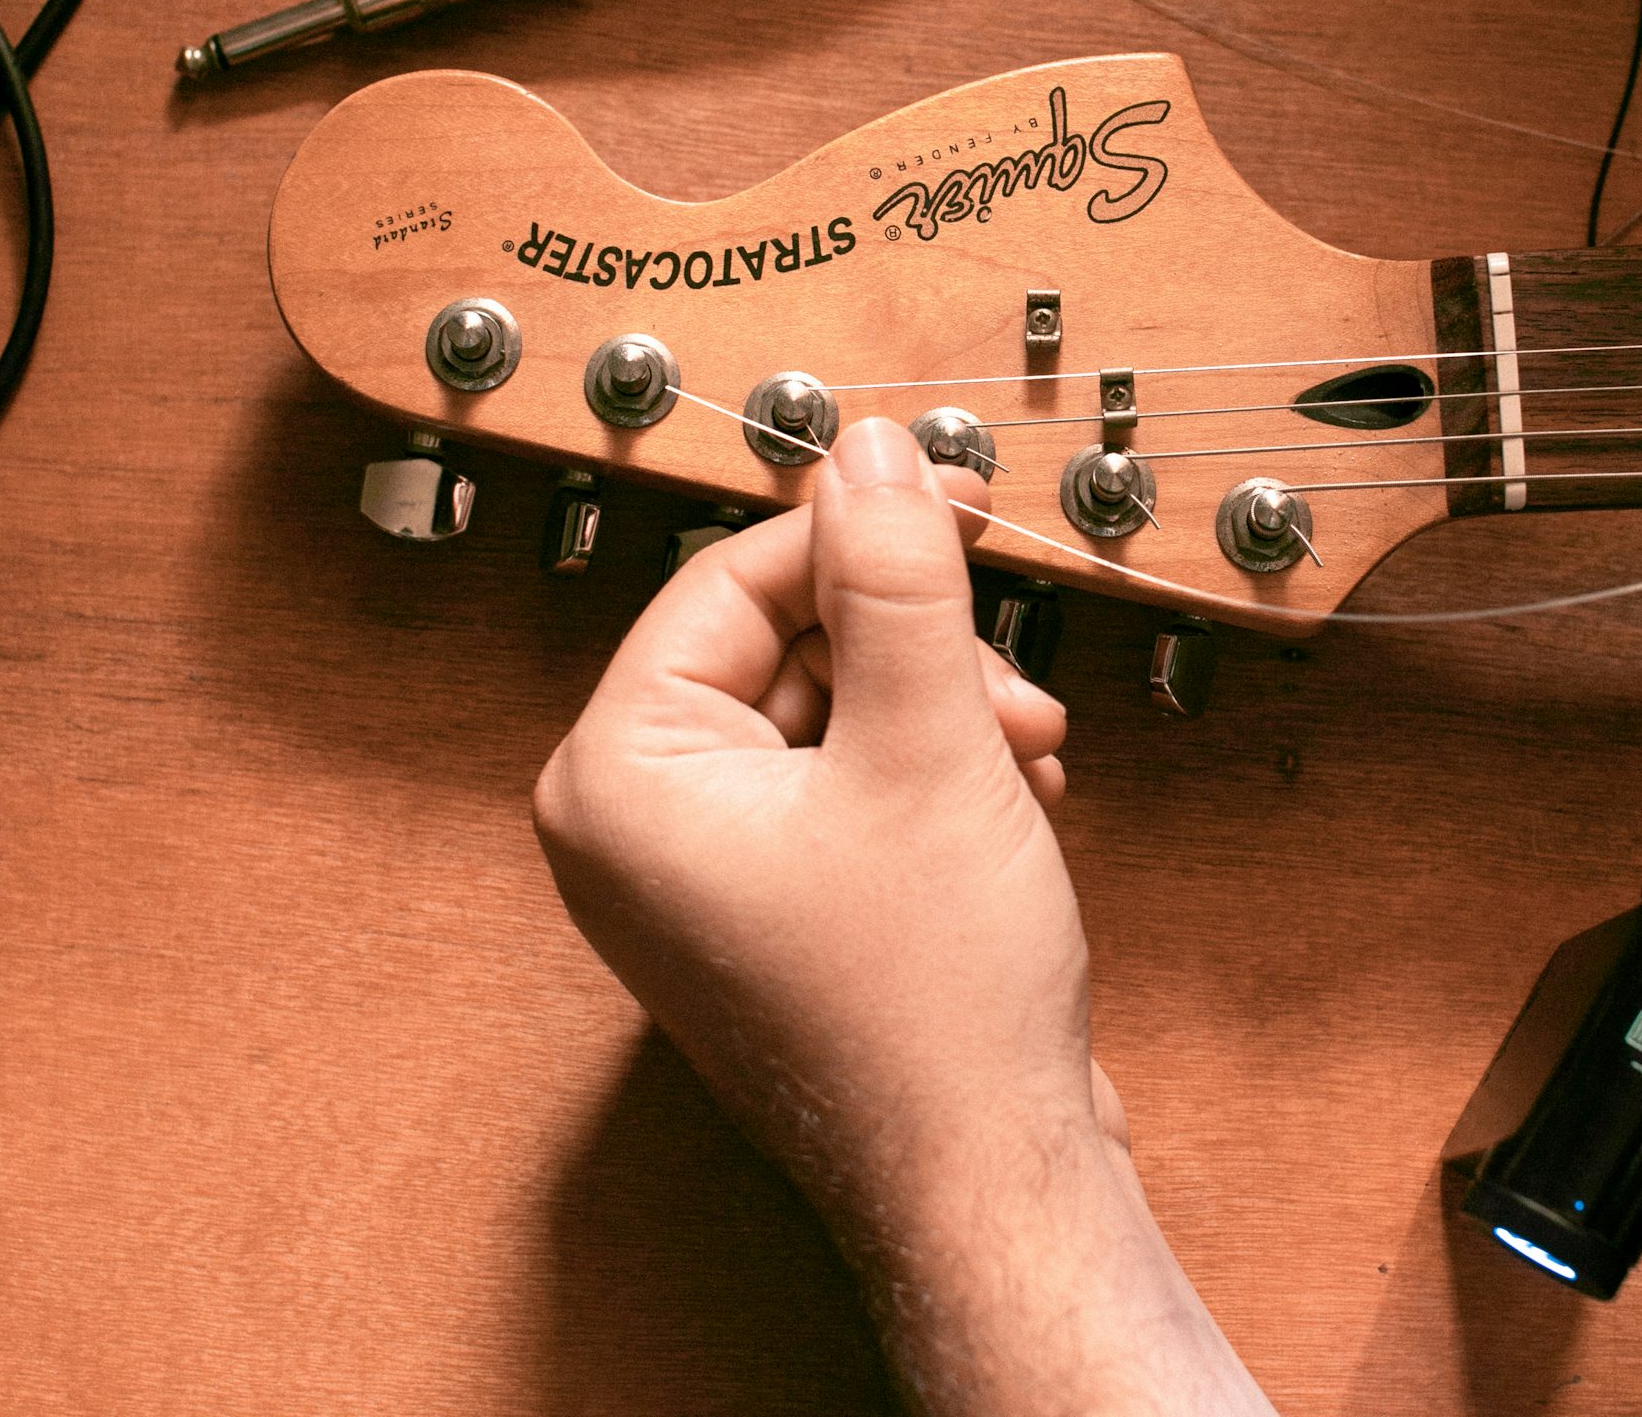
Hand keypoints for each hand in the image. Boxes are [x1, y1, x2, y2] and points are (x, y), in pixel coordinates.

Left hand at [535, 418, 1273, 1415]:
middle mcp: (632, 829)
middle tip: (1004, 673)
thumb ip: (896, 575)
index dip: (858, 535)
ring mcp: (695, 883)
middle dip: (914, 650)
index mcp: (617, 777)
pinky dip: (929, 776)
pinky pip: (837, 789)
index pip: (728, 580)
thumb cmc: (930, 1012)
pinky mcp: (765, 917)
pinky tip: (1008, 804)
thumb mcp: (927, 740)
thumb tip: (869, 453)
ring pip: (825, 715)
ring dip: (939, 713)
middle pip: (779, 645)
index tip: (955, 505)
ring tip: (1023, 759)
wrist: (986, 1187)